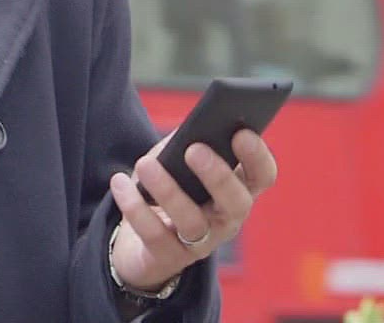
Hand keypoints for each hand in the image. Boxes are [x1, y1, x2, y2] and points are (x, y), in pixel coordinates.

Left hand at [107, 128, 277, 293]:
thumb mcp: (180, 164)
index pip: (263, 176)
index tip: (241, 133)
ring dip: (168, 191)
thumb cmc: (170, 191)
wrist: (141, 245)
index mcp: (237, 191)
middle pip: (236, 203)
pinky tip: (120, 182)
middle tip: (194, 150)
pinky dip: (134, 206)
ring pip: (193, 222)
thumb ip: (187, 142)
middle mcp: (226, 221)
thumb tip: (190, 127)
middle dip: (218, 176)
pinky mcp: (168, 257)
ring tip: (145, 164)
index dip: (258, 156)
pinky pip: (154, 234)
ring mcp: (200, 243)